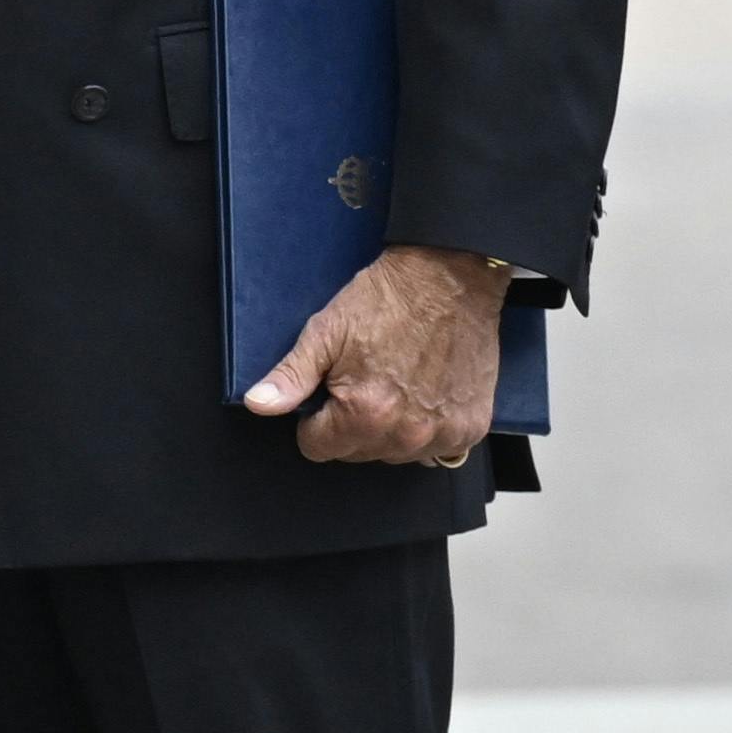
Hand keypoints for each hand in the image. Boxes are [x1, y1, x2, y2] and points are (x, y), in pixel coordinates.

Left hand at [248, 242, 508, 467]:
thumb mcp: (324, 333)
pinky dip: (429, 430)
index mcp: (365, 414)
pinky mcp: (473, 426)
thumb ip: (291, 378)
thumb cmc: (385, 302)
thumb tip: (258, 405)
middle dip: (351, 425)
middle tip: (364, 380)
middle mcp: (408, 433)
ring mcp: (445, 433)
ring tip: (396, 384)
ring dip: (391, 430)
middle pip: (357, 453)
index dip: (314, 421)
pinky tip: (425, 395)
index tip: (328, 393)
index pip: (318, 448)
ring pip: (396, 454)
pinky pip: (439, 449)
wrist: (449, 278)